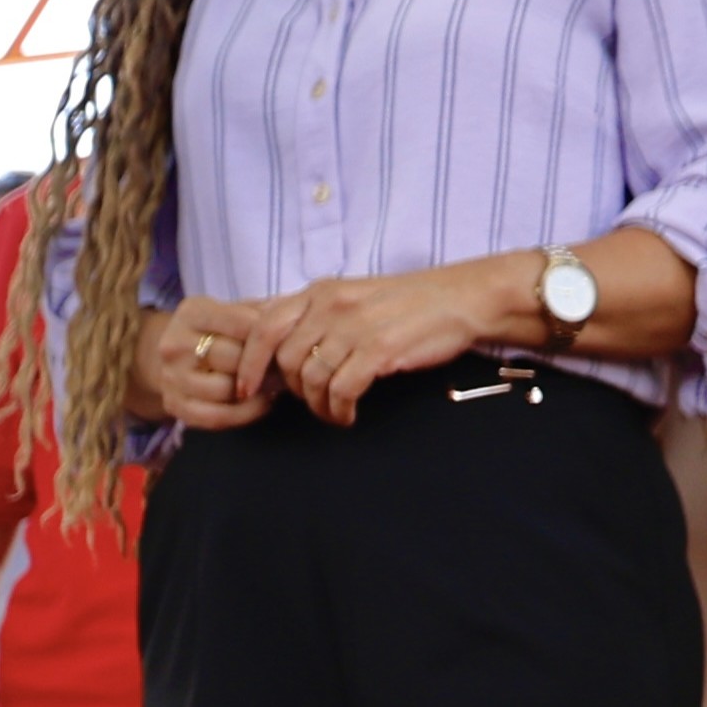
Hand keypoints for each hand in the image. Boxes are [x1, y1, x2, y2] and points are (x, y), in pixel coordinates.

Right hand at [126, 295, 287, 433]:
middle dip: (265, 365)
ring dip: (258, 391)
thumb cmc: (215, 332)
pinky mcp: (175, 406)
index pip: (241, 323)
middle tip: (287, 369)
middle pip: (234, 359)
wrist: (175, 354)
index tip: (288, 342)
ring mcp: (172, 377)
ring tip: (276, 385)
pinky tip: (260, 403)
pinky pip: (217, 416)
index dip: (269, 335)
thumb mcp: (232, 312)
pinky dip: (245, 413)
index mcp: (191, 313)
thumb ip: (261, 312)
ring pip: (226, 389)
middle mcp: (175, 344)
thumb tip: (294, 319)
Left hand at [240, 261, 523, 427]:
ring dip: (319, 406)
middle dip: (294, 391)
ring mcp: (355, 326)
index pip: (264, 325)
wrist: (459, 299)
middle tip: (314, 403)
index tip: (247, 389)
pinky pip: (342, 390)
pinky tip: (349, 415)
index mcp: (320, 291)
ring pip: (312, 379)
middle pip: (286, 360)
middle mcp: (331, 305)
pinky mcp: (379, 349)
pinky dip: (340, 410)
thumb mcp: (352, 298)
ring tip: (335, 413)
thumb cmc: (406, 305)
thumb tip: (276, 344)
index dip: (248, 362)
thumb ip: (315, 316)